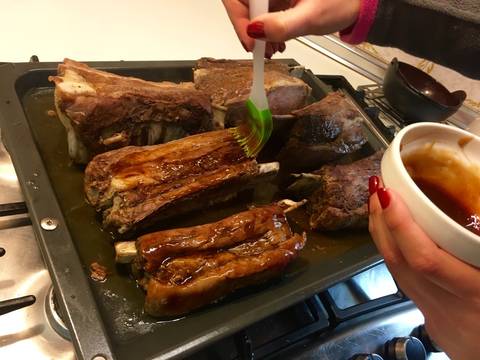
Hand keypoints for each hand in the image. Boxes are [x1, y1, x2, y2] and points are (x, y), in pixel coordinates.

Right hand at [222, 0, 359, 56]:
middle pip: (241, 2)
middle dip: (248, 29)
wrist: (358, 4)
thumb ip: (282, 25)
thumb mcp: (310, 17)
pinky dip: (266, 30)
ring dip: (257, 33)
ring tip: (271, 50)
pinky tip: (277, 42)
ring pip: (251, 10)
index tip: (250, 41)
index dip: (238, 17)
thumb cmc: (342, 2)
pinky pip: (262, 13)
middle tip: (260, 51)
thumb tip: (255, 31)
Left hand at [368, 176, 479, 359]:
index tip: (389, 194)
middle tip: (376, 188)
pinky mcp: (428, 317)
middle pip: (400, 261)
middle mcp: (447, 306)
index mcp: (474, 296)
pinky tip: (390, 234)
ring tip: (378, 202)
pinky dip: (393, 251)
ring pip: (396, 270)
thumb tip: (475, 223)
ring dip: (382, 233)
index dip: (402, 226)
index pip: (426, 260)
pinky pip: (402, 279)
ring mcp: (433, 314)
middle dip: (382, 221)